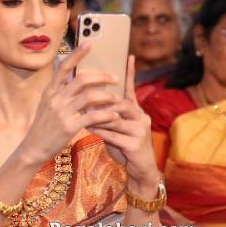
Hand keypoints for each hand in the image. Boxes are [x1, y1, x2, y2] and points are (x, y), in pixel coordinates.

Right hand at [17, 42, 122, 164]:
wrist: (32, 149)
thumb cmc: (44, 127)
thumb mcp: (47, 106)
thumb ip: (59, 92)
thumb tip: (74, 78)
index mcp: (50, 92)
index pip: (64, 67)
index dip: (77, 54)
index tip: (89, 43)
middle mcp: (55, 99)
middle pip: (82, 80)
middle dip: (103, 77)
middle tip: (115, 79)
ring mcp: (61, 113)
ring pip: (90, 96)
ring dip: (107, 96)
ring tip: (116, 99)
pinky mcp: (68, 127)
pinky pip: (93, 117)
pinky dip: (106, 115)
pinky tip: (114, 116)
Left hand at [83, 56, 160, 187]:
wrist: (140, 170)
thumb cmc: (124, 147)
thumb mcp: (115, 128)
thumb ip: (106, 115)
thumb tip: (89, 101)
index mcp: (137, 112)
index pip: (132, 90)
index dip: (130, 74)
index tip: (127, 56)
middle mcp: (142, 118)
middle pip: (122, 103)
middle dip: (103, 102)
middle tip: (85, 100)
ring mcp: (140, 131)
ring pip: (116, 119)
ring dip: (98, 117)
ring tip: (84, 114)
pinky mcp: (135, 145)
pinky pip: (114, 135)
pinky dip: (100, 132)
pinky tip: (89, 129)